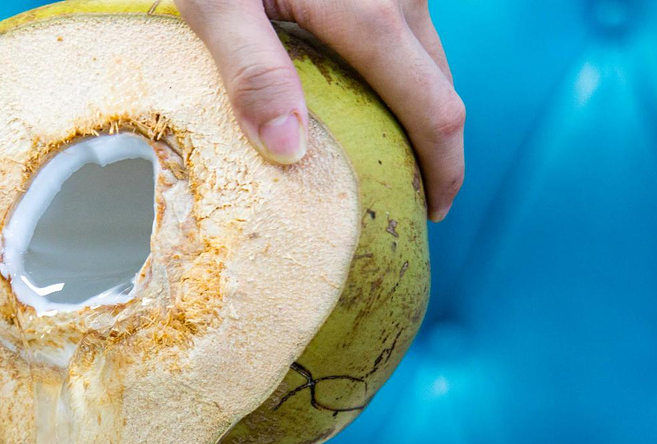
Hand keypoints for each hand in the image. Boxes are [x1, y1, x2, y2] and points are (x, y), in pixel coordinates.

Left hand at [178, 0, 463, 220]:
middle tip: (409, 197)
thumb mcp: (213, 2)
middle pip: (442, 82)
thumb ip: (251, 71)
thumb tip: (289, 152)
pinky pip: (408, 27)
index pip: (433, 105)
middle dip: (434, 145)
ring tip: (389, 155)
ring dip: (417, 106)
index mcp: (368, 7)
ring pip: (428, 53)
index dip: (443, 166)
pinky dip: (400, 70)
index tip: (434, 210)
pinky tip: (366, 95)